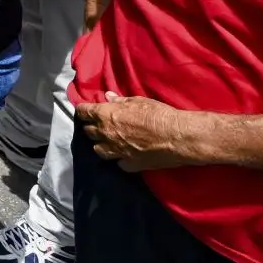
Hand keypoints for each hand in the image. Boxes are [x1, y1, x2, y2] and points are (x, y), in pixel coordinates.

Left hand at [75, 92, 200, 171]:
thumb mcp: (138, 101)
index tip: (85, 110)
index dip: (83, 110)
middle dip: (92, 127)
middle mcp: (106, 134)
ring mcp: (116, 152)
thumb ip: (120, 101)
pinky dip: (120, 158)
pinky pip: (118, 163)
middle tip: (99, 124)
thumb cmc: (159, 114)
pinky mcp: (129, 164)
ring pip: (98, 150)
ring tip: (108, 141)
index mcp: (106, 115)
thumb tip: (108, 97)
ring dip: (101, 144)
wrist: (178, 137)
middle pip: (88, 132)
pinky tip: (125, 155)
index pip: (83, 112)